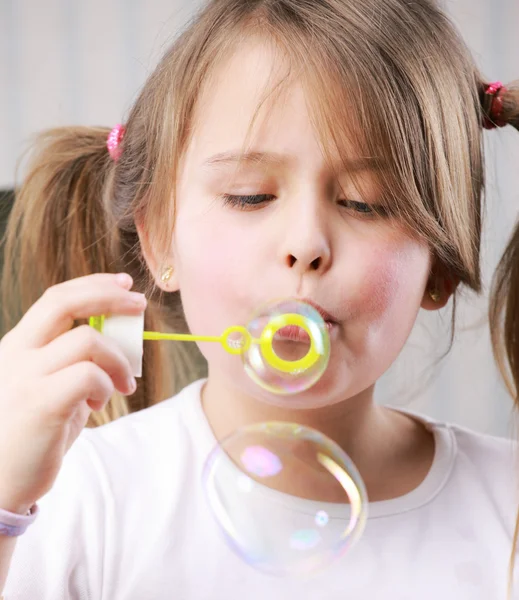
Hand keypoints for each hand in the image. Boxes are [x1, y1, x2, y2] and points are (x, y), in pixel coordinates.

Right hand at [0, 273, 145, 514]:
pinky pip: (89, 375)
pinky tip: (98, 405)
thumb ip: (75, 361)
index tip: (123, 285)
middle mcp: (17, 354)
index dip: (92, 285)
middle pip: (65, 302)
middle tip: (139, 306)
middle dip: (109, 296)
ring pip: (87, 340)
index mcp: (18, 346)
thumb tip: (118, 341)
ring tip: (121, 386)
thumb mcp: (50, 387)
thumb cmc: (31, 436)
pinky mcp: (40, 403)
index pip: (55, 299)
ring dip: (117, 359)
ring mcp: (25, 377)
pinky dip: (106, 385)